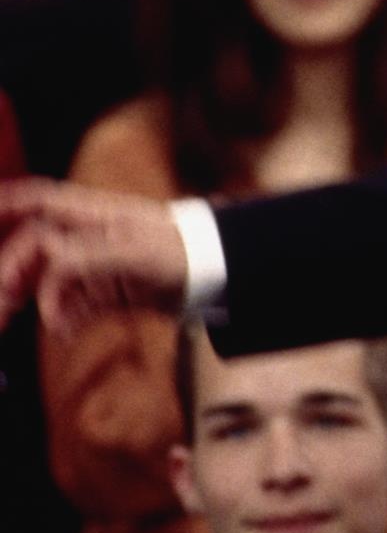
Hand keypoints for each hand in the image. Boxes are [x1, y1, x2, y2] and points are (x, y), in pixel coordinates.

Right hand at [0, 178, 188, 334]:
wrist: (219, 275)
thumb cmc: (183, 249)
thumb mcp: (134, 250)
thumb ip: (86, 255)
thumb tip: (46, 264)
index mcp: (93, 215)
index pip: (39, 201)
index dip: (7, 205)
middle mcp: (89, 238)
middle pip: (34, 248)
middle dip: (11, 271)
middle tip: (2, 302)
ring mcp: (97, 265)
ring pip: (49, 281)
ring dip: (34, 300)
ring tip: (29, 321)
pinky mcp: (108, 292)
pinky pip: (74, 305)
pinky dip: (64, 318)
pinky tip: (66, 331)